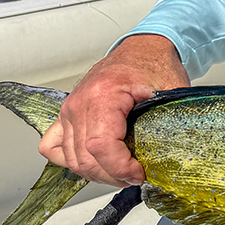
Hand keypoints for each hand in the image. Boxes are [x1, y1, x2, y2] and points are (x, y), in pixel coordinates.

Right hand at [38, 34, 188, 186]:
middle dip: (113, 175)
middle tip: (136, 175)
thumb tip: (170, 157)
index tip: (139, 173)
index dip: (120, 167)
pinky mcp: (67, 115)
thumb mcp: (171, 92)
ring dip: (97, 172)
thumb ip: (169, 123)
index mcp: (104, 94)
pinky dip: (72, 161)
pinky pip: (53, 147)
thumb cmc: (154, 65)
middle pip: (85, 157)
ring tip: (122, 171)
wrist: (143, 49)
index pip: (100, 145)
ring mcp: (69, 109)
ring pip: (71, 158)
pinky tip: (95, 162)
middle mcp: (79, 102)